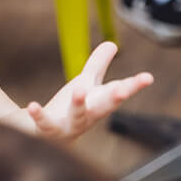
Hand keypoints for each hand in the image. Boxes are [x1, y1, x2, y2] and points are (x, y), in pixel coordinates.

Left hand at [26, 42, 152, 139]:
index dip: (133, 86)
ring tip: (79, 90)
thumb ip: (98, 65)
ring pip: (77, 117)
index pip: (118, 92)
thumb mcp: (87, 84)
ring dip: (79, 105)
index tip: (148, 77)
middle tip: (122, 89)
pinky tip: (33, 105)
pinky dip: (39, 116)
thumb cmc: (72, 108)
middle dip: (113, 98)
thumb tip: (112, 43)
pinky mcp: (48, 130)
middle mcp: (88, 116)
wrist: (48, 137)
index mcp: (99, 102)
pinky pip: (44, 124)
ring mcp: (69, 125)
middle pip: (104, 107)